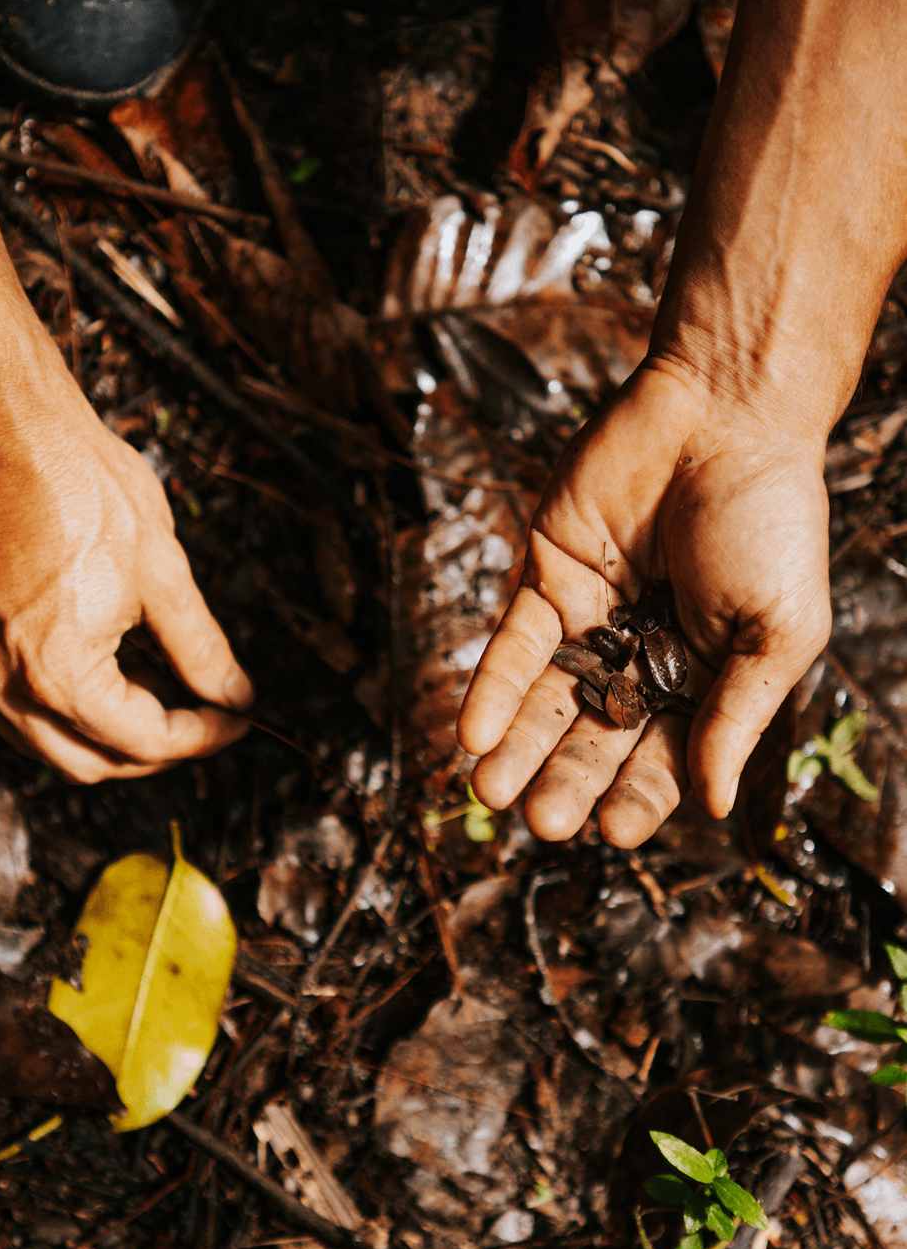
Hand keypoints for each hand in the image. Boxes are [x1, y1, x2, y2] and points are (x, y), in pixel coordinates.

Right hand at [0, 385, 251, 782]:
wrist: (1, 426)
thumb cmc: (81, 484)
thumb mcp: (163, 571)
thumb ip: (201, 648)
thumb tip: (233, 694)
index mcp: (59, 675)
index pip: (143, 742)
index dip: (201, 736)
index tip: (235, 720)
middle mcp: (0, 685)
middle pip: (88, 763)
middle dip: (152, 750)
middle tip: (199, 718)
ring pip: (42, 742)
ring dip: (103, 733)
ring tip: (153, 685)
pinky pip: (8, 704)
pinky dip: (58, 704)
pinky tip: (99, 663)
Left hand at [456, 363, 831, 845]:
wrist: (727, 415)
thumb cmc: (771, 521)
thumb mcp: (777, 632)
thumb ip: (738, 716)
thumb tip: (717, 806)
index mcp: (704, 677)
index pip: (663, 756)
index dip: (637, 796)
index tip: (613, 832)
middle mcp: (641, 654)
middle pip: (595, 736)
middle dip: (566, 780)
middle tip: (541, 823)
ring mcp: (589, 617)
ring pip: (545, 699)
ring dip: (515, 748)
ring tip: (489, 796)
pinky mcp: (545, 575)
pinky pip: (513, 641)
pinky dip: (491, 687)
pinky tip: (472, 734)